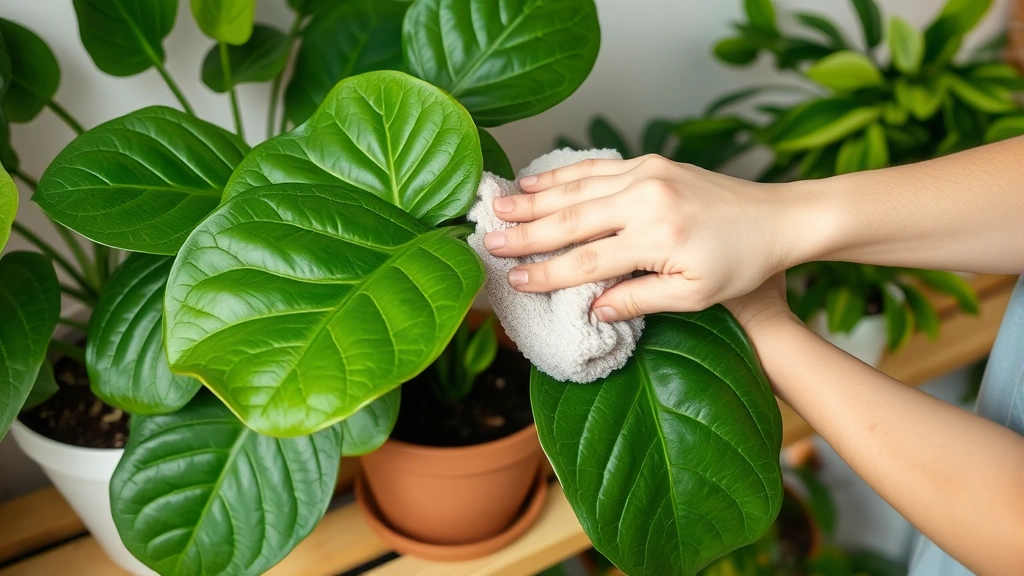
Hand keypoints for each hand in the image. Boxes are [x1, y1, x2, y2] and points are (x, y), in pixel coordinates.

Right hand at [483, 155, 818, 320]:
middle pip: (573, 218)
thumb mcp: (694, 296)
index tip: (514, 279)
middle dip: (527, 231)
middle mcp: (647, 198)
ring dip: (536, 198)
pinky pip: (597, 167)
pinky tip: (538, 180)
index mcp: (657, 236)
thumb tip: (593, 308)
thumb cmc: (741, 264)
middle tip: (489, 239)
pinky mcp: (651, 163)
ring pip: (578, 186)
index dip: (547, 272)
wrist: (778, 218)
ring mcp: (648, 174)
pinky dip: (564, 174)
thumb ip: (639, 299)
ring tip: (500, 205)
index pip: (587, 259)